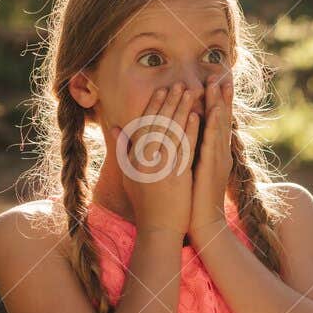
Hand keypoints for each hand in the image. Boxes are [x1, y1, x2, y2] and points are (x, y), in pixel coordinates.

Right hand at [120, 82, 200, 236]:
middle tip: (180, 84)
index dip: (154, 106)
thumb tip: (115, 125)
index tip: (162, 90)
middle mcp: (146, 160)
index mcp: (134, 158)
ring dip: (182, 110)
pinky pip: (185, 149)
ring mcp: (162, 168)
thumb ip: (122, 149)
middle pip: (159, 124)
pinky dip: (190, 131)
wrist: (158, 229)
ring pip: (173, 133)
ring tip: (191, 93)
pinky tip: (197, 116)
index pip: (144, 126)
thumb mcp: (127, 175)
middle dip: (170, 102)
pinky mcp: (178, 176)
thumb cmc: (144, 202)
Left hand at [188, 73, 233, 245]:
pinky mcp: (212, 168)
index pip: (213, 122)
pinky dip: (212, 126)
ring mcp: (217, 159)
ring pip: (218, 126)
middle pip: (220, 119)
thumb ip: (185, 154)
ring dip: (219, 104)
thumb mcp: (189, 172)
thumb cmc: (192, 200)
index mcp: (212, 153)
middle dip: (221, 97)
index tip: (213, 83)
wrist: (202, 224)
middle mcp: (218, 153)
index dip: (214, 102)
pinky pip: (212, 142)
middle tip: (221, 75)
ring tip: (219, 85)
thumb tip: (176, 139)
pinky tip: (212, 111)